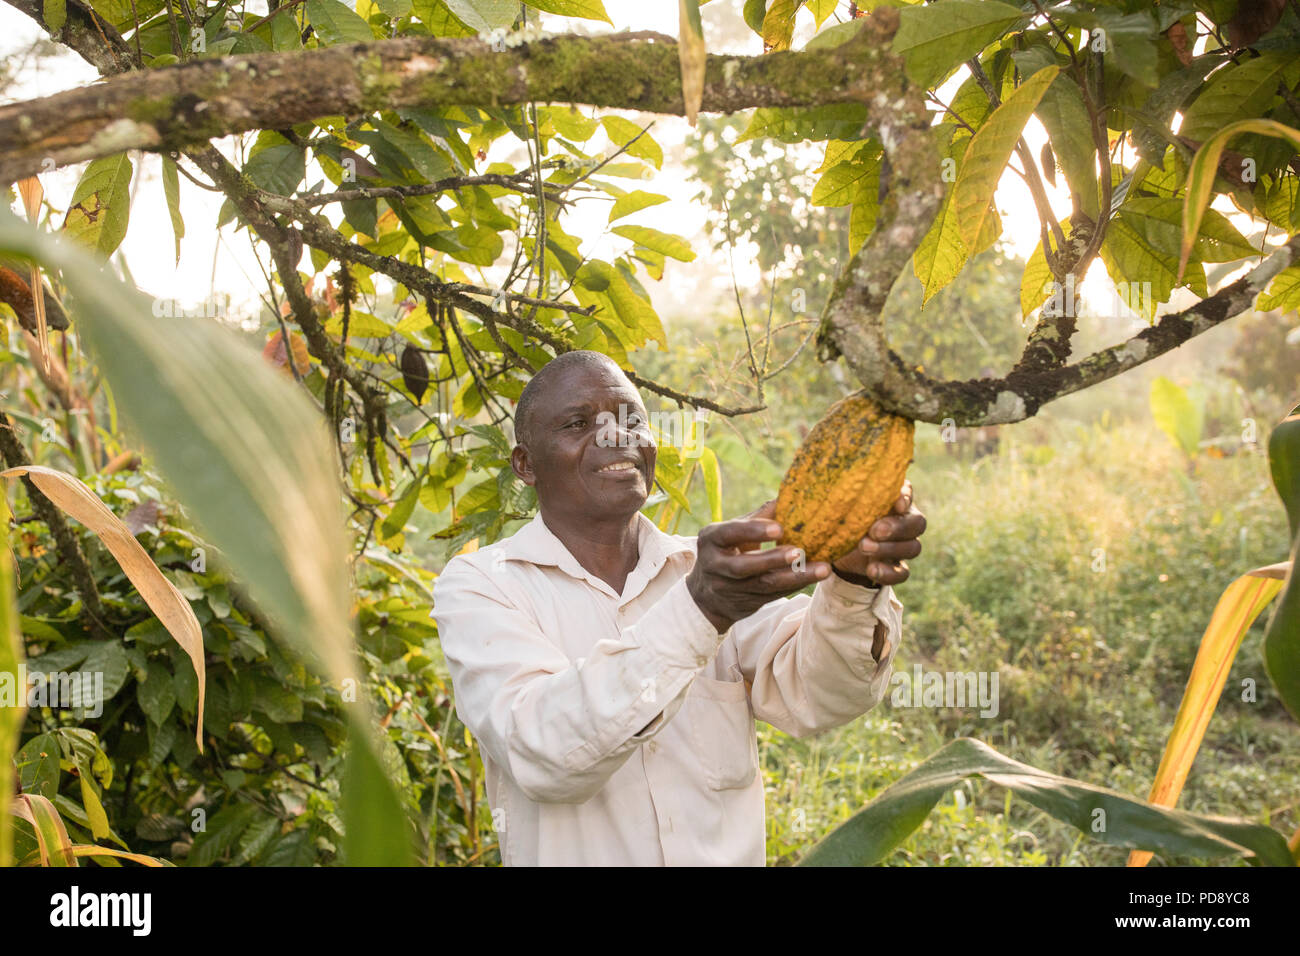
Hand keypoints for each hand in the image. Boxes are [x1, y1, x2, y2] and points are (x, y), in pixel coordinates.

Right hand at [686, 501, 831, 633]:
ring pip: (764, 585)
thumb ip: (758, 517)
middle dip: (773, 559)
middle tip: (799, 551)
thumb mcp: (732, 532)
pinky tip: (815, 577)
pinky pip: (773, 596)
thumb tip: (789, 496)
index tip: (779, 528)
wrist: (706, 596)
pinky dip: (796, 586)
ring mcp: (728, 589)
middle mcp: (715, 566)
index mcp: (711, 540)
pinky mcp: (745, 605)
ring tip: (822, 569)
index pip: (730, 534)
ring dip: (795, 577)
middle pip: (745, 566)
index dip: (754, 531)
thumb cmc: (726, 551)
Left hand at [830, 480, 925, 587]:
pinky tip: (871, 570)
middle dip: (898, 527)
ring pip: (913, 547)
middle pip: (917, 523)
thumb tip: (840, 483)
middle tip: (875, 530)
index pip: (908, 493)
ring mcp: (904, 546)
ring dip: (890, 549)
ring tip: (864, 547)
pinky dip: (888, 573)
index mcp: (893, 501)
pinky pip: (903, 573)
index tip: (896, 503)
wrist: (839, 549)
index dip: (905, 498)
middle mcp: (905, 522)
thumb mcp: (843, 507)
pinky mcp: (896, 568)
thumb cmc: (844, 518)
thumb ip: (847, 496)